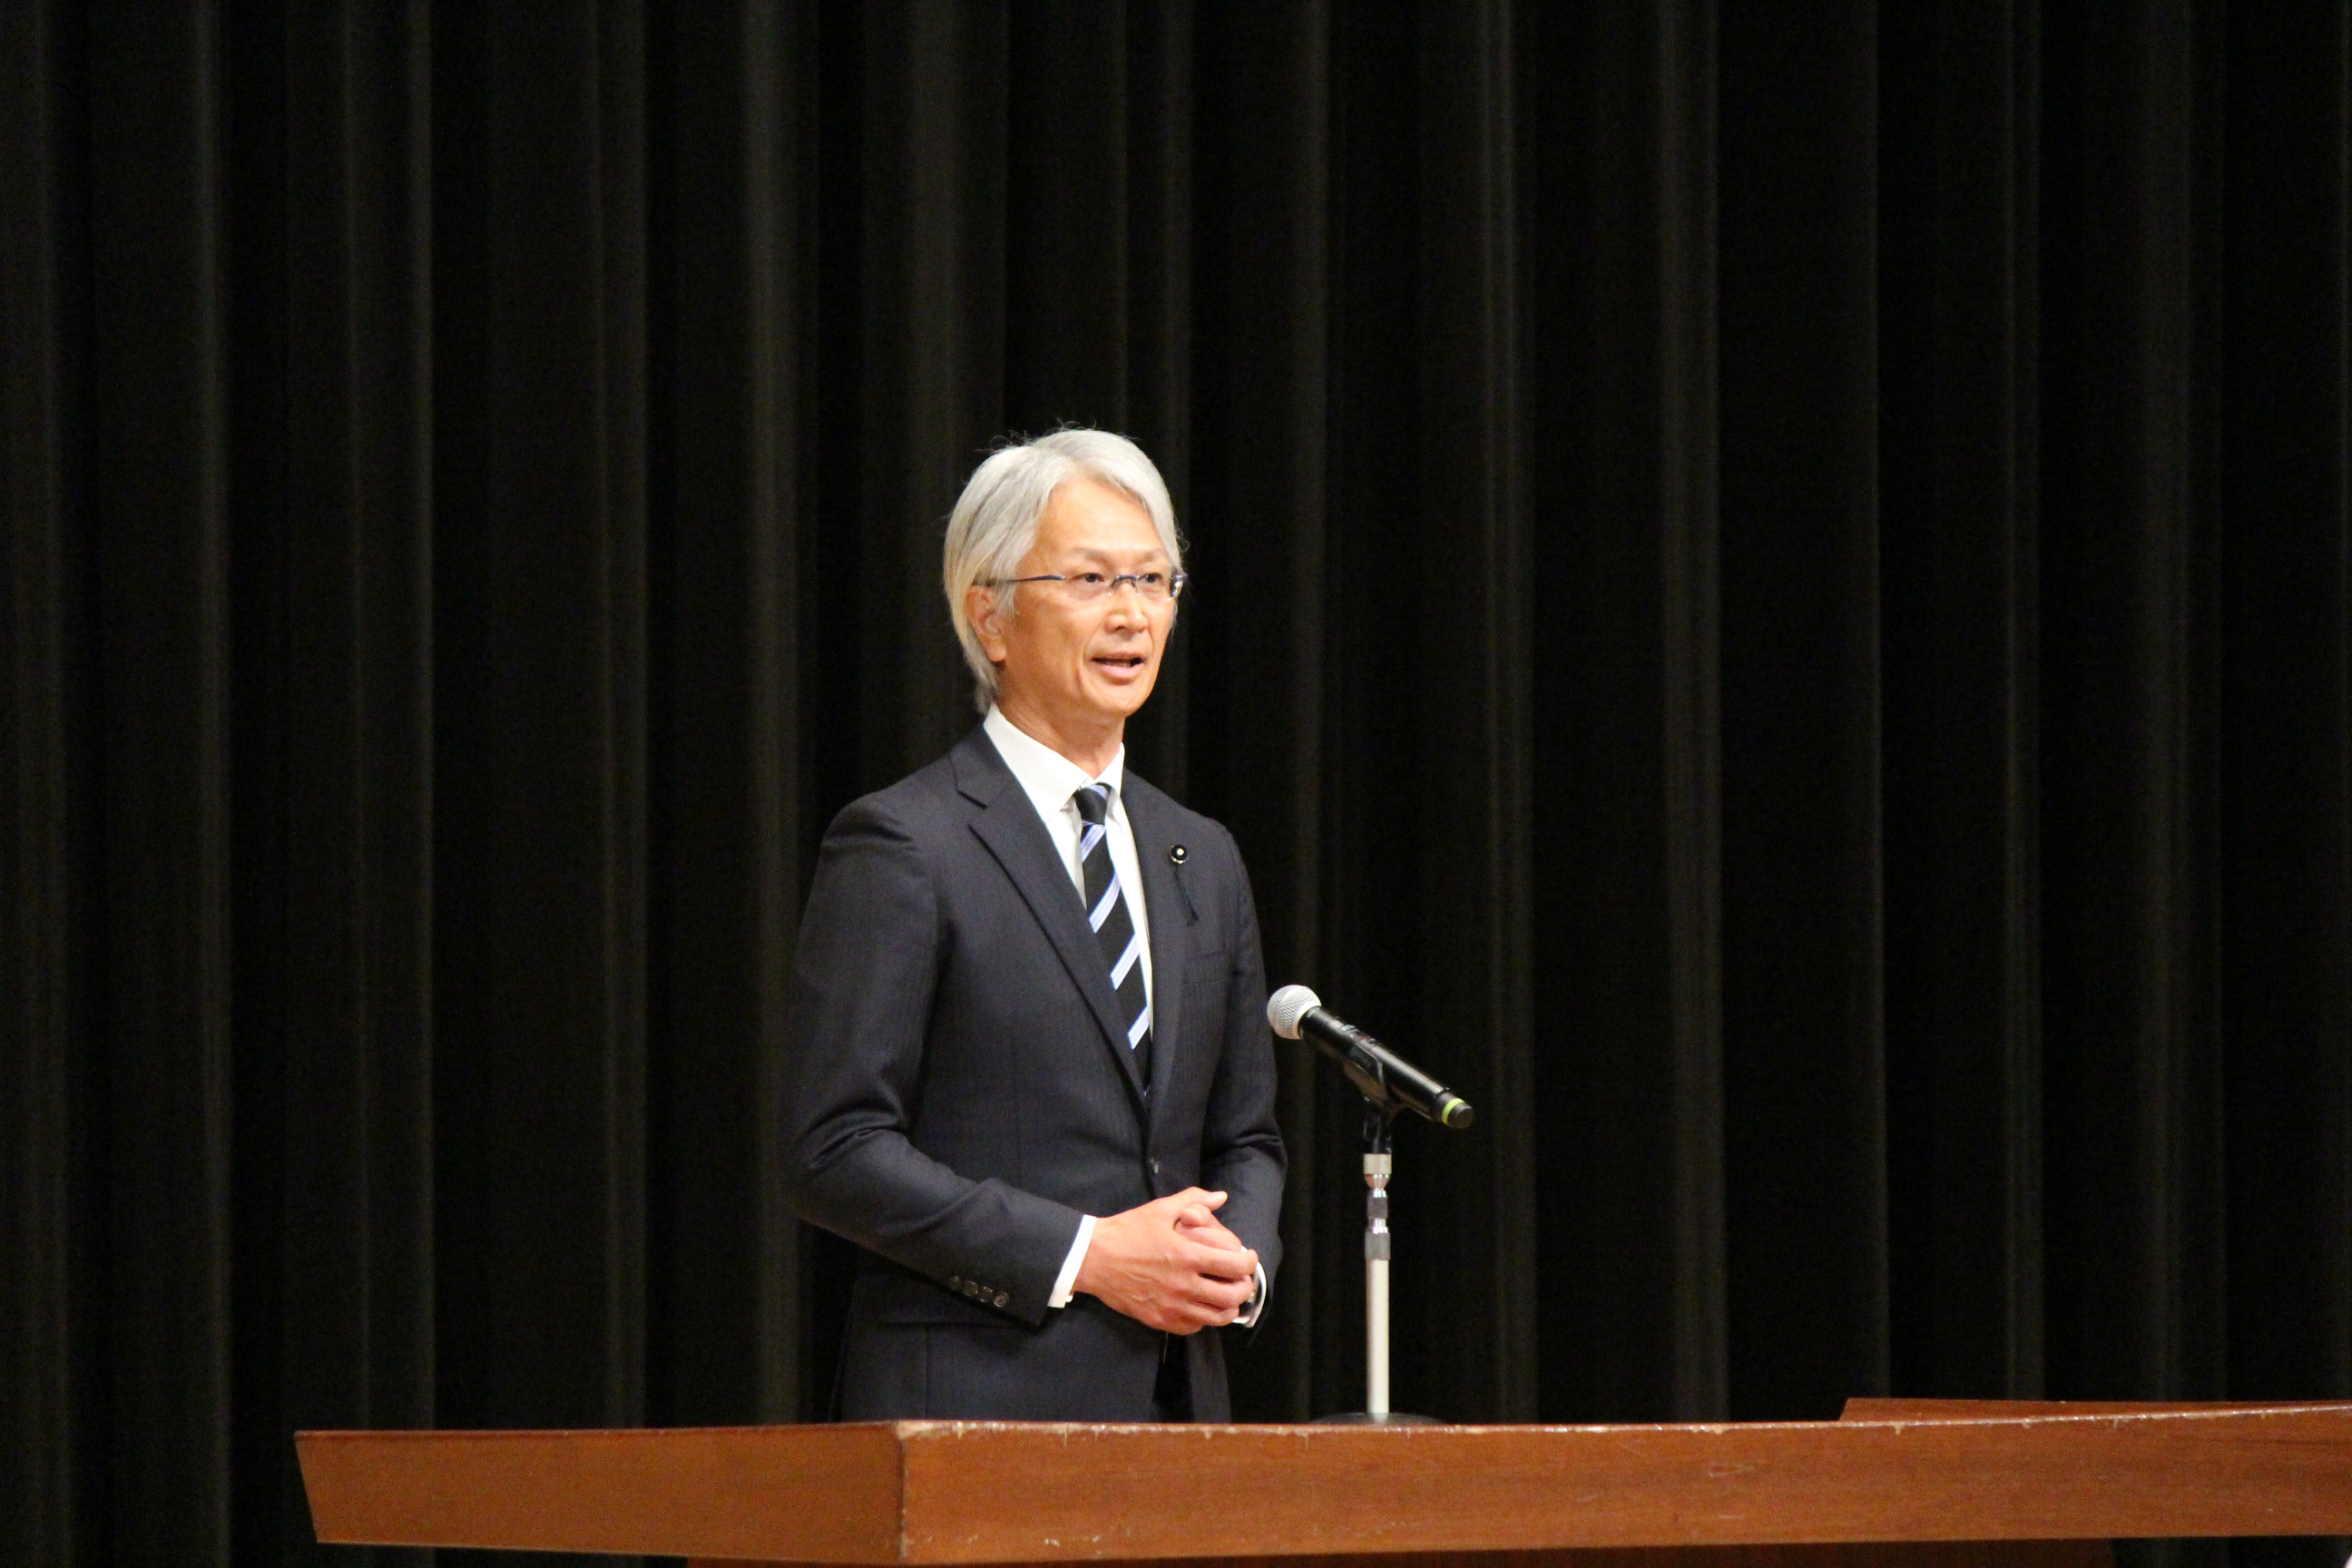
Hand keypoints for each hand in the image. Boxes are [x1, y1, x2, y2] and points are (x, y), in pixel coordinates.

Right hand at [1075, 1187, 1258, 1333]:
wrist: (1093, 1258)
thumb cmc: (1127, 1231)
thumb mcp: (1160, 1209)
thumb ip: (1193, 1200)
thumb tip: (1221, 1196)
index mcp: (1188, 1256)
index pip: (1235, 1266)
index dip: (1249, 1261)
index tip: (1247, 1257)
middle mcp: (1184, 1285)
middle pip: (1232, 1296)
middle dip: (1244, 1287)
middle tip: (1241, 1279)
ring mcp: (1172, 1307)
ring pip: (1216, 1317)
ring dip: (1228, 1306)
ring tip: (1226, 1295)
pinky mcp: (1159, 1320)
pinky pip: (1193, 1327)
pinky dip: (1204, 1318)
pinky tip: (1201, 1306)